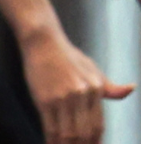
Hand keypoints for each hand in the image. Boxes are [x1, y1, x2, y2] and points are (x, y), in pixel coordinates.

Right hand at [19, 28, 132, 143]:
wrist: (43, 40)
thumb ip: (110, 87)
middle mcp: (82, 95)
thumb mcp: (93, 70)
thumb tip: (131, 89)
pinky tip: (51, 143)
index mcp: (95, 89)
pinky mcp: (45, 98)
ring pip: (68, 133)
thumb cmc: (67, 54)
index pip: (98, 125)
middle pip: (84, 132)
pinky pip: (50, 126)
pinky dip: (52, 140)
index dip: (96, 142)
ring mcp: (63, 98)